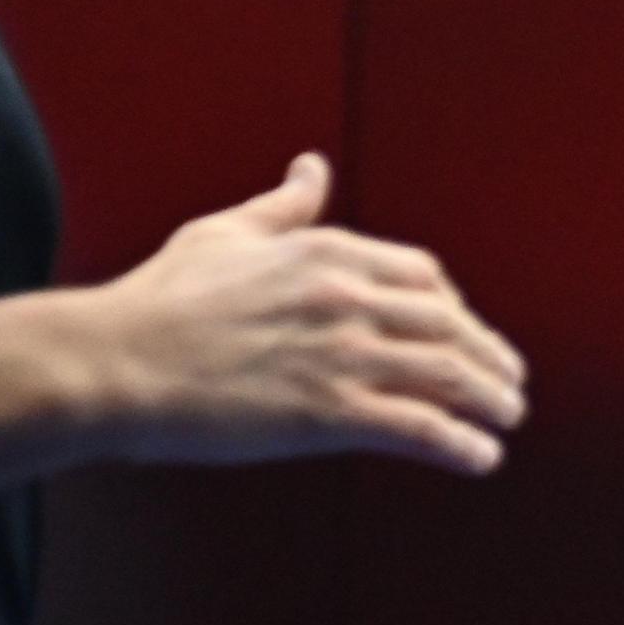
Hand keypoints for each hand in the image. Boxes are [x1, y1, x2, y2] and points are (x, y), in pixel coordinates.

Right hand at [71, 155, 527, 473]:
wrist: (113, 364)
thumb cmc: (158, 301)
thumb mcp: (225, 233)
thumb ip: (283, 207)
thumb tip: (314, 167)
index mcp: (328, 253)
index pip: (423, 278)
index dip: (453, 309)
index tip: (464, 333)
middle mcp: (349, 298)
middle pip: (450, 326)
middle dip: (489, 356)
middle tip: (510, 382)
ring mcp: (343, 355)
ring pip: (449, 375)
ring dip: (491, 399)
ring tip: (508, 418)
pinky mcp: (329, 414)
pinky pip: (420, 428)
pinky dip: (461, 444)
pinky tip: (482, 457)